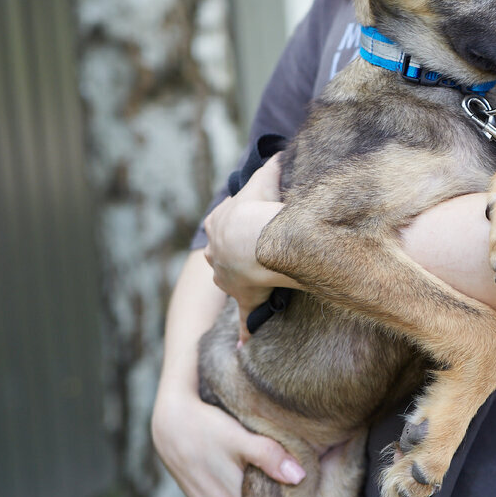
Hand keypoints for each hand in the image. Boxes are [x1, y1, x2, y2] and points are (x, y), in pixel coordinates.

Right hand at [151, 386, 305, 496]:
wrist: (171, 424)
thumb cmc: (206, 429)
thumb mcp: (239, 439)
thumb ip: (269, 457)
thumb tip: (298, 476)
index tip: (295, 473)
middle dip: (277, 496)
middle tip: (282, 466)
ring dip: (261, 496)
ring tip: (262, 467)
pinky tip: (246, 475)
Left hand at [203, 156, 293, 340]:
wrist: (254, 237)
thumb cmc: (260, 207)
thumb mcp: (265, 177)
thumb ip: (273, 164)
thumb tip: (280, 151)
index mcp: (218, 223)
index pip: (223, 225)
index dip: (239, 226)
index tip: (251, 229)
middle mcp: (215, 251)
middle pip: (222, 255)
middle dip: (234, 258)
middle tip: (254, 260)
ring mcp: (225, 276)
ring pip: (231, 281)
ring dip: (243, 286)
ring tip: (259, 289)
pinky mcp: (242, 298)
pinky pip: (244, 318)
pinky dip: (245, 332)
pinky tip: (245, 346)